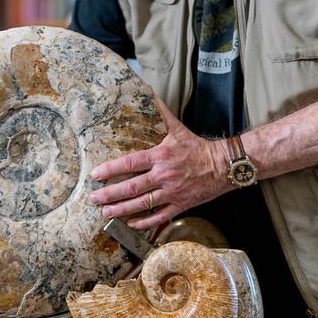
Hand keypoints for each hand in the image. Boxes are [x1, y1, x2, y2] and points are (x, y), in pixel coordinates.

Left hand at [87, 100, 231, 229]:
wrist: (223, 165)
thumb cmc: (197, 147)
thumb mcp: (177, 128)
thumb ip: (160, 113)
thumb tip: (148, 94)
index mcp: (160, 156)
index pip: (130, 164)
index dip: (110, 170)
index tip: (96, 175)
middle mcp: (164, 175)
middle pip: (132, 188)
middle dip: (110, 195)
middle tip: (93, 198)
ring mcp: (172, 192)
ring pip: (143, 204)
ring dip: (122, 210)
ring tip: (106, 212)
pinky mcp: (181, 204)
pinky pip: (160, 216)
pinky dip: (145, 222)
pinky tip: (131, 223)